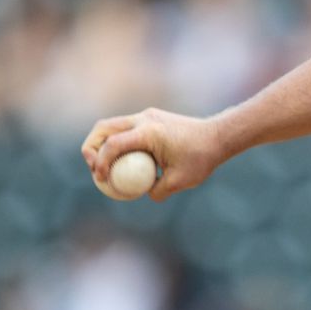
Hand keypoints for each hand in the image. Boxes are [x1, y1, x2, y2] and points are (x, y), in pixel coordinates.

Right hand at [81, 108, 223, 201]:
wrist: (219, 136)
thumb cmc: (202, 157)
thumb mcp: (180, 181)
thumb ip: (158, 190)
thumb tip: (143, 193)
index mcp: (149, 132)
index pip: (113, 144)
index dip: (101, 162)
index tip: (101, 179)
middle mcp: (144, 119)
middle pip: (103, 128)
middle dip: (91, 147)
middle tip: (93, 169)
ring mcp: (146, 116)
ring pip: (112, 125)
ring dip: (101, 144)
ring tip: (103, 166)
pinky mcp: (151, 118)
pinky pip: (125, 128)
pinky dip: (116, 142)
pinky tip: (122, 162)